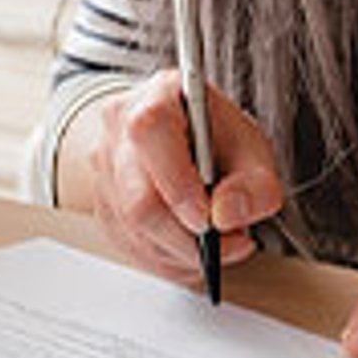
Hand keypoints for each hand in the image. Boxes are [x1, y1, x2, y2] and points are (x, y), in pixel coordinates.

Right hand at [59, 72, 287, 287]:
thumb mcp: (252, 151)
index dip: (179, 184)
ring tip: (218, 244)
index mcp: (157, 98)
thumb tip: (225, 216)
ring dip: (183, 252)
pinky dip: (169, 259)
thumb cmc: (216, 141)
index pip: (151, 133)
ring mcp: (103, 170)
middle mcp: (119, 130)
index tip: (210, 219)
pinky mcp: (102, 206)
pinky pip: (131, 247)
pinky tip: (193, 248)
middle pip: (138, 199)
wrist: (183, 142)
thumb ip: (255, 184)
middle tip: (227, 243)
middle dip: (187, 237)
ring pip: (135, 231)